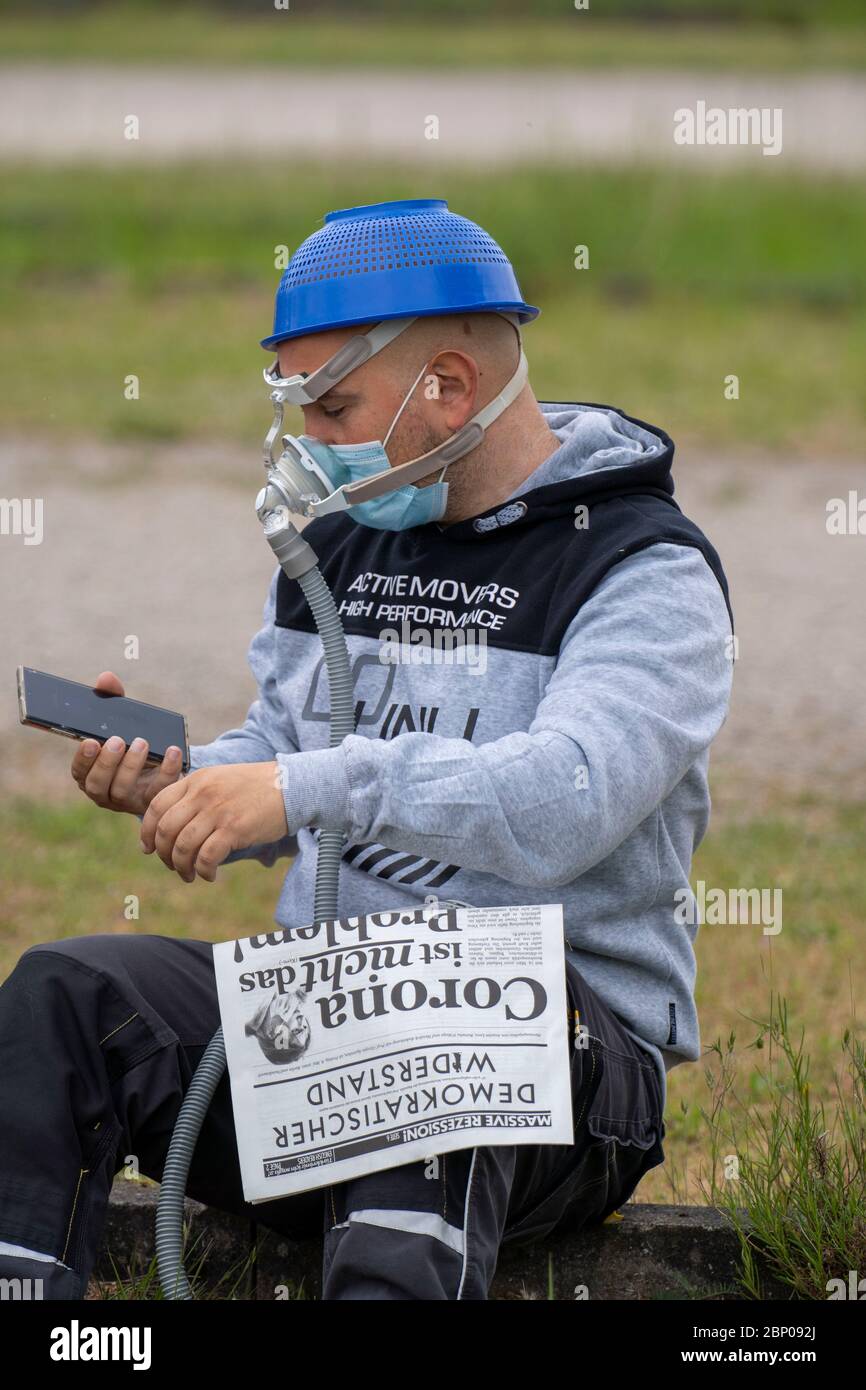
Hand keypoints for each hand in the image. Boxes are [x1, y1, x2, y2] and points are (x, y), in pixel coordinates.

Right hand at [71, 671, 184, 815]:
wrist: (160, 767)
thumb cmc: (130, 742)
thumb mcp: (121, 722)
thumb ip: (111, 701)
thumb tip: (106, 678)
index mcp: (89, 773)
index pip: (79, 771)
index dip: (82, 758)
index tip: (90, 740)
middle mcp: (104, 791)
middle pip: (98, 784)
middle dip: (107, 762)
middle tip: (118, 740)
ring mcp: (127, 799)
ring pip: (122, 790)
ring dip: (132, 766)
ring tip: (142, 742)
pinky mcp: (152, 800)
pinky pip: (159, 791)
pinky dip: (167, 770)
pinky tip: (173, 751)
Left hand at [139, 761, 287, 882]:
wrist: (291, 786)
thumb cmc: (256, 787)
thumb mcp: (220, 779)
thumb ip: (196, 795)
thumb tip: (174, 824)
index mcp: (196, 780)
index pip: (156, 806)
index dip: (146, 831)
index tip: (148, 848)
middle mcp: (202, 794)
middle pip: (165, 830)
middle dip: (163, 854)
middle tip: (172, 866)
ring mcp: (217, 811)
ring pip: (183, 846)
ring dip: (181, 867)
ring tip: (189, 875)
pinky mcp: (234, 829)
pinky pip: (206, 857)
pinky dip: (203, 871)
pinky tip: (209, 875)